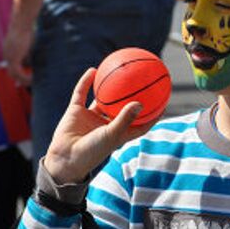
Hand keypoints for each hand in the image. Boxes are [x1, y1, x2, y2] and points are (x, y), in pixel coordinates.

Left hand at [3, 16, 33, 85]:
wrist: (21, 24)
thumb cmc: (27, 29)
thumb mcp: (27, 42)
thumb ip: (28, 52)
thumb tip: (32, 61)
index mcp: (8, 50)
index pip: (11, 65)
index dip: (18, 73)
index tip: (26, 77)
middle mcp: (6, 55)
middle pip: (11, 72)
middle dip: (20, 79)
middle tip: (30, 82)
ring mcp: (9, 57)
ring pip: (14, 74)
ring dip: (23, 80)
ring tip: (33, 82)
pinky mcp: (13, 59)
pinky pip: (19, 73)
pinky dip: (25, 77)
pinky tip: (33, 79)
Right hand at [43, 69, 155, 183]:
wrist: (65, 158)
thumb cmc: (92, 151)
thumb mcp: (112, 135)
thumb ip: (125, 119)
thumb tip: (140, 103)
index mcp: (118, 133)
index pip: (139, 124)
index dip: (151, 115)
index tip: (163, 103)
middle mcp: (106, 124)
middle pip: (122, 108)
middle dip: (131, 96)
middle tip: (143, 81)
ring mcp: (91, 117)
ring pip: (102, 98)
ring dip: (108, 86)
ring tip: (118, 70)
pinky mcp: (76, 112)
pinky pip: (82, 93)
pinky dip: (86, 82)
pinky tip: (93, 70)